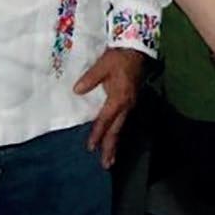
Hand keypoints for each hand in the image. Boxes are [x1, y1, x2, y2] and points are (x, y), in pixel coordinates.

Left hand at [72, 47, 147, 167]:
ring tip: (110, 158)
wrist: (137, 49)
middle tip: (106, 164)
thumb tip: (77, 90)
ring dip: (115, 143)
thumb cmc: (119, 57)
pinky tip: (114, 137)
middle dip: (110, 147)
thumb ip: (90, 78)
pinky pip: (123, 121)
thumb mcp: (103, 65)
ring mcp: (130, 103)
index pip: (105, 120)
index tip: (90, 148)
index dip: (97, 134)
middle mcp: (126, 105)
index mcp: (119, 98)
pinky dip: (117, 131)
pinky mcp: (130, 100)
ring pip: (121, 127)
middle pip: (116, 130)